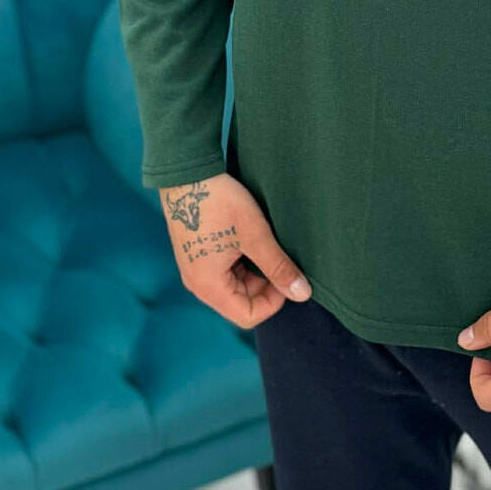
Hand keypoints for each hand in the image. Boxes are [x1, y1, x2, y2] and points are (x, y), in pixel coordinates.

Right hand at [160, 172, 310, 327]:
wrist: (187, 173)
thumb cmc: (219, 201)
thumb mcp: (255, 235)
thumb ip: (279, 267)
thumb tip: (302, 294)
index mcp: (208, 285)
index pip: (247, 316)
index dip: (273, 301)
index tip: (286, 276)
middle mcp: (198, 284)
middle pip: (241, 303)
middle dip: (266, 287)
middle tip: (279, 258)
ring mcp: (196, 271)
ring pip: (235, 288)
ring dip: (255, 274)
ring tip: (264, 246)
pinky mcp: (198, 258)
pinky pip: (225, 274)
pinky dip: (242, 265)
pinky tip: (250, 242)